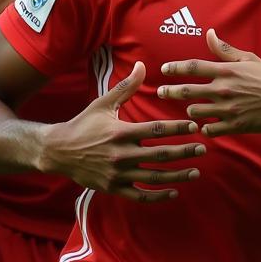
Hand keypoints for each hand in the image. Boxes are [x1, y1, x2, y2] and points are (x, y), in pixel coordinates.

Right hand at [45, 61, 204, 201]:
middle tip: (203, 149)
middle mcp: (121, 154)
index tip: (195, 127)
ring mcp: (118, 174)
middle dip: (184, 152)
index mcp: (121, 132)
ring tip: (195, 172)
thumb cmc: (83, 124)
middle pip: (160, 154)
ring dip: (177, 175)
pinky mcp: (113, 188)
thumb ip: (126, 87)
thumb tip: (142, 65)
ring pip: (153, 177)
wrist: (57, 151)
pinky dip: (158, 196)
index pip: (156, 130)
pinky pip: (140, 195)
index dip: (177, 128)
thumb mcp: (103, 103)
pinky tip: (174, 192)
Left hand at [158, 29, 260, 136]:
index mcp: (226, 71)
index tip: (163, 69)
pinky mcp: (235, 126)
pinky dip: (205, 128)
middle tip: (160, 92)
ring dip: (191, 111)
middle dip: (169, 91)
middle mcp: (223, 89)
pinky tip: (206, 126)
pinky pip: (210, 130)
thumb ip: (225, 49)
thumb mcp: (247, 59)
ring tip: (191, 110)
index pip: (192, 67)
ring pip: (195, 111)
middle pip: (186, 90)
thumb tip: (208, 33)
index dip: (174, 68)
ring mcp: (228, 109)